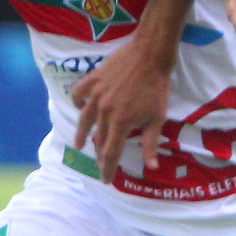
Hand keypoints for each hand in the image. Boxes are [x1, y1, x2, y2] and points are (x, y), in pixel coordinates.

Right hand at [70, 38, 170, 181]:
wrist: (150, 55)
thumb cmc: (157, 88)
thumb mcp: (157, 119)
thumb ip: (150, 144)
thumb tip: (152, 168)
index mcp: (120, 123)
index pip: (110, 153)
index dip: (107, 169)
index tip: (106, 180)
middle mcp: (104, 111)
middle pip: (97, 139)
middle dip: (99, 155)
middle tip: (101, 163)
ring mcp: (95, 95)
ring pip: (84, 120)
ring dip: (81, 135)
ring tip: (79, 144)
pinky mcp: (92, 80)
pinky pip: (78, 94)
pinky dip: (77, 102)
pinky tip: (80, 108)